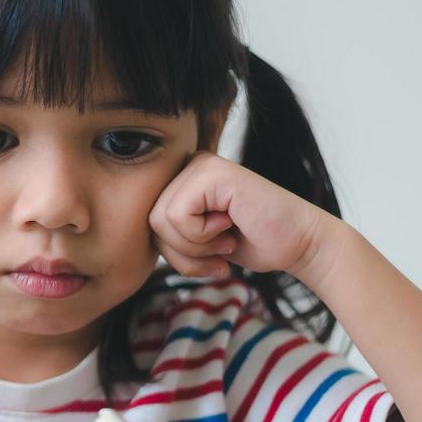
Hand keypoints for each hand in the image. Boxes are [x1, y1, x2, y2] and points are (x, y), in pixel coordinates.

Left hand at [148, 151, 337, 284]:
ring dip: (195, 247)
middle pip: (149, 223)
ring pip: (160, 221)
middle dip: (182, 252)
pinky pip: (176, 217)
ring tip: (225, 239)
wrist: (298, 243)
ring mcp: (199, 164)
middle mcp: (188, 165)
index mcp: (182, 178)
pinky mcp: (211, 171)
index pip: (147, 224)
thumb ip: (166, 234)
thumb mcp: (196, 242)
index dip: (174, 252)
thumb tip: (124, 242)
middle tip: (219, 251)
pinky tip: (230, 227)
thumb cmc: (251, 243)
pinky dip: (202, 236)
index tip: (208, 256)